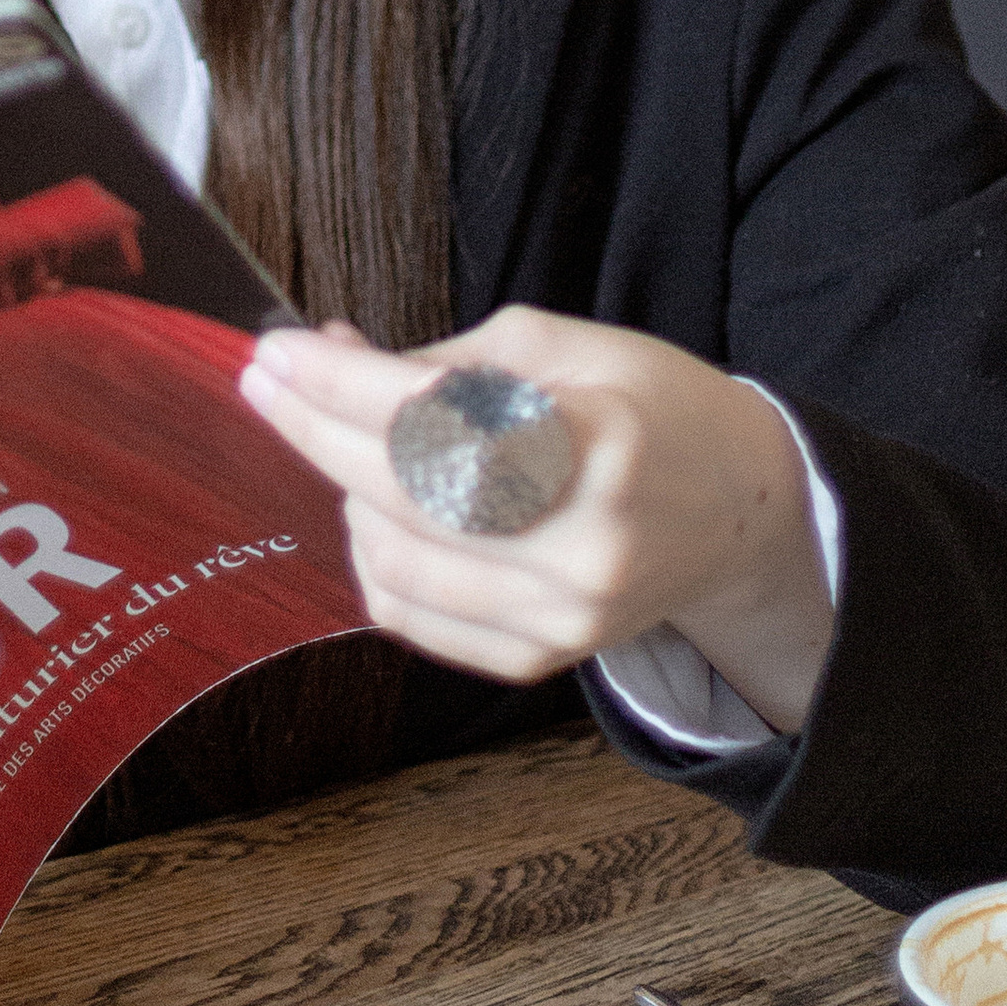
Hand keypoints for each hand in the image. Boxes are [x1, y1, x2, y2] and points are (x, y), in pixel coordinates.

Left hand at [239, 306, 834, 733]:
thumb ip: (444, 361)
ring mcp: (560, 617)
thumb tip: (330, 358)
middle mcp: (581, 548)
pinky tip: (376, 507)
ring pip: (392, 560)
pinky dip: (372, 556)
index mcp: (598, 445)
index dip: (339, 386)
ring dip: (344, 491)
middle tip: (266, 380)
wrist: (740, 509)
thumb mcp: (561, 346)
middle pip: (403, 492)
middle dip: (315, 428)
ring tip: (345, 438)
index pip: (435, 420)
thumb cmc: (649, 407)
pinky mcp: (539, 658)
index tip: (276, 352)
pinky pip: (410, 615)